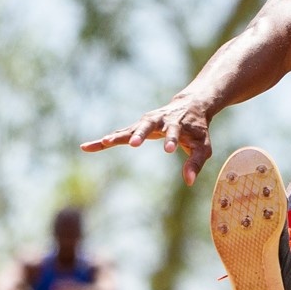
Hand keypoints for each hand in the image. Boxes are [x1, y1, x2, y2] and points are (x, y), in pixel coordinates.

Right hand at [80, 97, 215, 184]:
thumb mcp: (203, 147)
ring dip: (118, 135)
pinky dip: (104, 141)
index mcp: (177, 123)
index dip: (171, 140)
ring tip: (103, 142)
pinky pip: (119, 134)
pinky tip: (87, 147)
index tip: (169, 150)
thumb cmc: (198, 130)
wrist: (190, 106)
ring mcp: (145, 122)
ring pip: (129, 128)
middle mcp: (159, 120)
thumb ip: (195, 163)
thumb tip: (188, 182)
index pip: (174, 132)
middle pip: (148, 125)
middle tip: (134, 143)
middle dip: (140, 133)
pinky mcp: (136, 127)